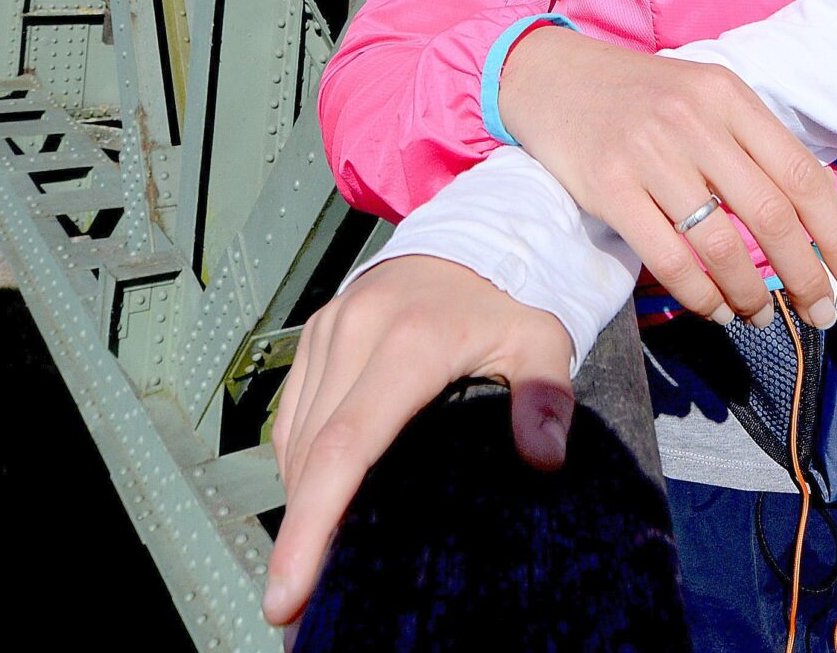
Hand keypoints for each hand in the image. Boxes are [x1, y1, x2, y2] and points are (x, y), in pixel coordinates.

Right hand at [264, 256, 575, 626]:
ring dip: (299, 504)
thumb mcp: (543, 339)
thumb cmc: (511, 296)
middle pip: (310, 456)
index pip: (345, 447)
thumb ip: (545, 397)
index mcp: (407, 343)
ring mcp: (329, 331)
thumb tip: (544, 460)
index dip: (312, 525)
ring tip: (308, 567)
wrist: (476, 229)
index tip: (292, 590)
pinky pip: (294, 414)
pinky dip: (301, 465)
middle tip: (297, 606)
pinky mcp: (317, 333)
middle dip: (299, 536)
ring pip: (295, 439)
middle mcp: (354, 334)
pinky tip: (317, 504)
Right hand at [497, 26, 836, 328]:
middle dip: (808, 275)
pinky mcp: (610, 187)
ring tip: (762, 317)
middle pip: (773, 215)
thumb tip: (810, 222)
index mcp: (731, 98)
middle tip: (821, 313)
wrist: (552, 76)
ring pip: (722, 244)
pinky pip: (669, 258)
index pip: (804, 175)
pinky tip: (716, 309)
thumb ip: (751, 145)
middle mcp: (696, 122)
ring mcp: (651, 154)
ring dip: (752, 294)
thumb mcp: (704, 97)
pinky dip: (701, 295)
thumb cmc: (640, 95)